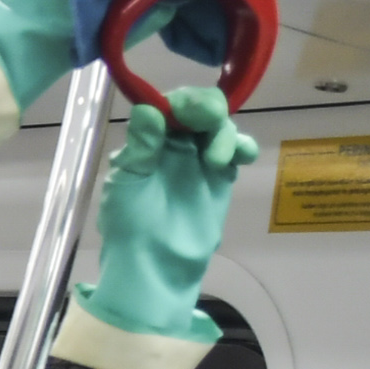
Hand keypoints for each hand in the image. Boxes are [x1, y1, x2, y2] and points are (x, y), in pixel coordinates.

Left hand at [62, 87, 256, 368]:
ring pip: (218, 127)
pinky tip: (241, 156)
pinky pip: (236, 151)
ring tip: (217, 160)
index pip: (165, 107)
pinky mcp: (220, 177)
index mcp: (146, 142)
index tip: (186, 111)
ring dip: (223, 132)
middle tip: (209, 119)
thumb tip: (148, 109)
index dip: (179, 102)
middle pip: (196, 109)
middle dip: (206, 108)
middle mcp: (172, 144)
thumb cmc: (131, 227)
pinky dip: (242, 146)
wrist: (155, 266)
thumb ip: (141, 148)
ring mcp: (197, 159)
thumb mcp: (127, 186)